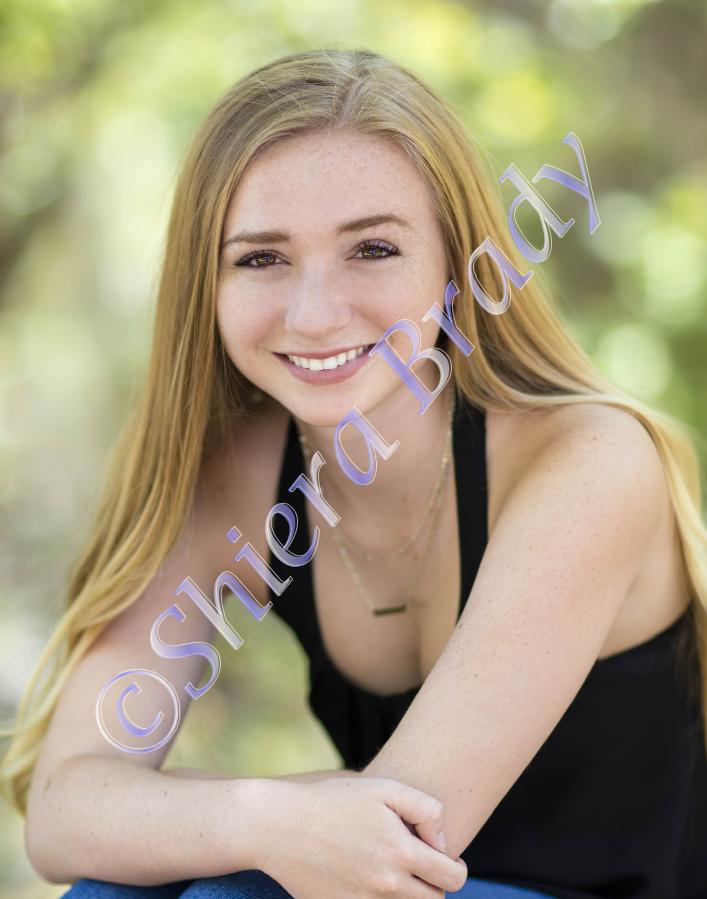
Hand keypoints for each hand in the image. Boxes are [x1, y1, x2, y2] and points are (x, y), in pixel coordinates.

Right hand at [260, 776, 467, 897]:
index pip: (453, 879)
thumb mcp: (383, 789)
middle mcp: (386, 886)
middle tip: (419, 865)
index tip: (442, 857)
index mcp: (400, 853)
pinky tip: (370, 881)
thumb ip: (426, 809)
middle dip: (434, 885)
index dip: (455, 867)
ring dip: (409, 896)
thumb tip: (442, 843)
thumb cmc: (332, 801)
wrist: (278, 827)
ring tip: (396, 872)